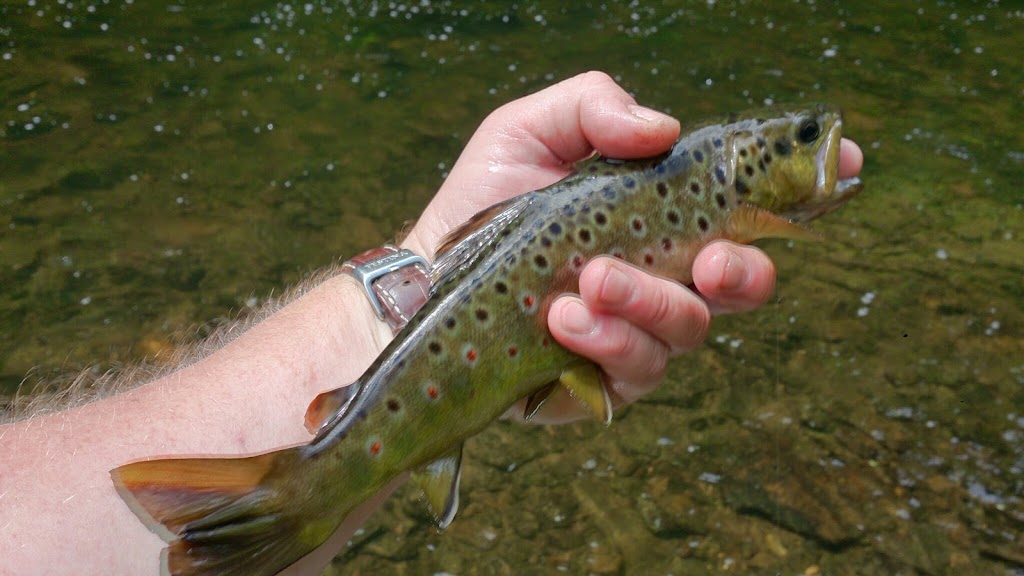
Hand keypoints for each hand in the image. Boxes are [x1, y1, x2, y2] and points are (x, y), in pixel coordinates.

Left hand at [402, 71, 863, 423]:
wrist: (426, 282)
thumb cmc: (482, 205)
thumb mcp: (527, 131)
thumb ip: (593, 106)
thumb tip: (665, 128)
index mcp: (660, 211)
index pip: (747, 201)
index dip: (803, 187)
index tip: (841, 166)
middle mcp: (664, 272)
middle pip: (745, 281)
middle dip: (743, 272)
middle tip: (709, 259)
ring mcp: (639, 328)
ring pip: (691, 329)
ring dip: (649, 303)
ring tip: (587, 283)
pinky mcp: (607, 377)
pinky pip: (639, 369)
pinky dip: (609, 341)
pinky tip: (562, 320)